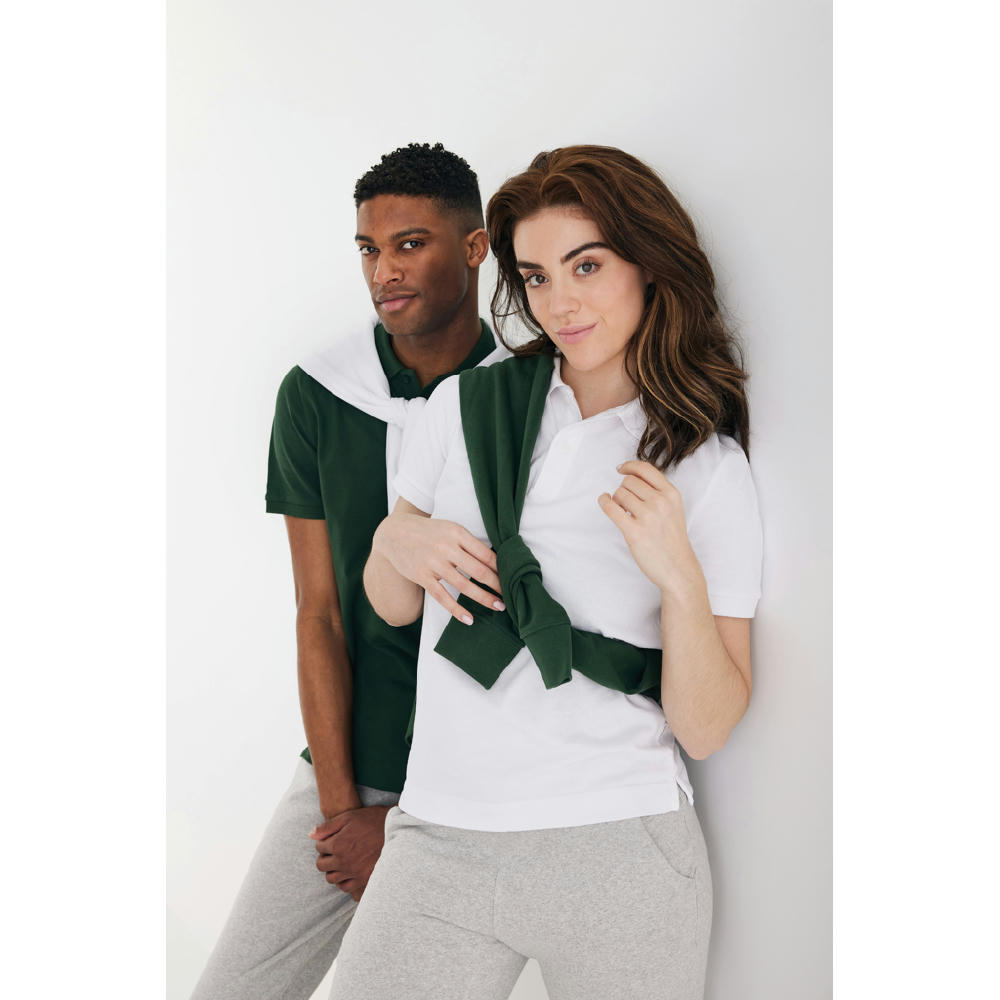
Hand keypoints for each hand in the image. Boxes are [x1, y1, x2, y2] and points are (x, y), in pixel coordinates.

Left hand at [309, 805, 391, 901]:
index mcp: (338, 844)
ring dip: (332, 870)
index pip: (319, 848)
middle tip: (334, 850)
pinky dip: (344, 881)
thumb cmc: (372, 820)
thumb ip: (327, 827)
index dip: (324, 842)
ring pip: (332, 879)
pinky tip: (348, 872)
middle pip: (322, 866)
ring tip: (340, 861)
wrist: (397, 830)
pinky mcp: (364, 879)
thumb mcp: (349, 817)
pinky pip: (346, 887)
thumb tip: (310, 835)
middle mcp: (343, 861)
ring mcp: (353, 872)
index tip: (332, 838)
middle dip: (325, 857)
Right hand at [374, 512, 504, 623]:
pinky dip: (456, 610)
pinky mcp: (422, 576)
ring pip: (464, 586)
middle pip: (479, 571)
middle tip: (510, 596)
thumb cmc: (428, 532)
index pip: (486, 553)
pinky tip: (469, 618)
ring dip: (484, 598)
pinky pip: (443, 596)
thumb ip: (468, 543)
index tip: (512, 578)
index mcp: (457, 533)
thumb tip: (494, 561)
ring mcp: (434, 563)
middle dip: (498, 585)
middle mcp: (446, 548)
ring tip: (498, 607)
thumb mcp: (450, 529)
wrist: (394, 533)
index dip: (501, 568)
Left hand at [597, 460, 702, 596]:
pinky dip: (604, 502)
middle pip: (629, 481)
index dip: (629, 466)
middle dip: (624, 489)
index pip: (645, 469)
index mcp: (672, 494)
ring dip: (617, 501)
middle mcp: (661, 502)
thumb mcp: (674, 509)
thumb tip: (631, 476)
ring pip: (619, 494)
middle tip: (627, 503)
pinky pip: (611, 508)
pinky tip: (604, 501)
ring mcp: (648, 517)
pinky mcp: (634, 532)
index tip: (621, 469)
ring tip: (625, 512)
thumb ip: (658, 492)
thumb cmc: (672, 539)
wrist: (678, 568)